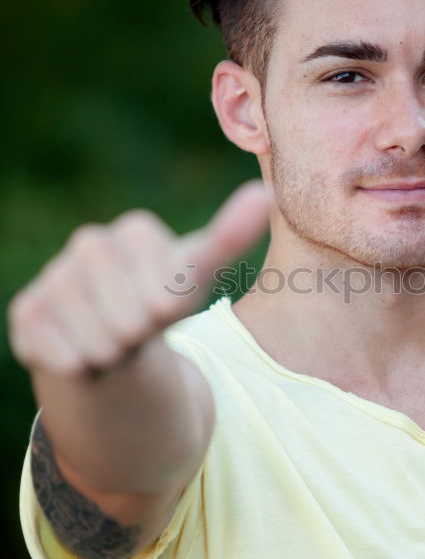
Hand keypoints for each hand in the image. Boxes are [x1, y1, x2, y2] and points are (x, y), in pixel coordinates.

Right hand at [8, 180, 269, 377]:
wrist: (114, 343)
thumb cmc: (162, 304)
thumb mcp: (199, 277)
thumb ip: (230, 238)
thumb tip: (263, 193)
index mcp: (135, 231)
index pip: (165, 289)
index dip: (170, 311)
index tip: (166, 307)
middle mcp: (89, 245)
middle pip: (132, 317)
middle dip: (142, 335)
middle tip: (138, 327)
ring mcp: (55, 277)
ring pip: (99, 340)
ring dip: (113, 352)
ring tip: (113, 339)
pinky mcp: (27, 312)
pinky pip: (64, 356)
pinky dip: (79, 365)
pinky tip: (81, 349)